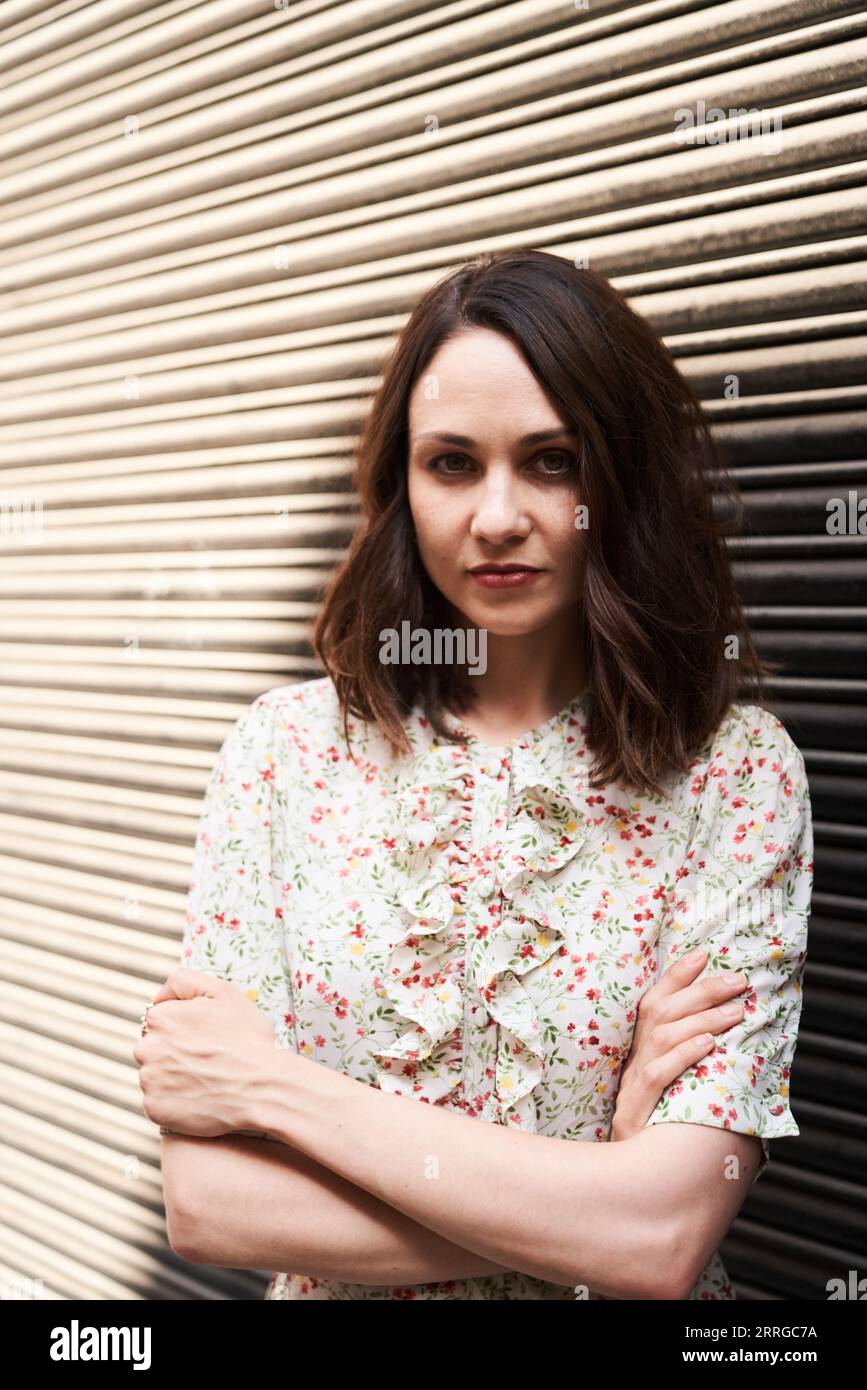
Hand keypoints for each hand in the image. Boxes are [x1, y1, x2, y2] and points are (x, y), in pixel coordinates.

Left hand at [133, 969, 281, 1137]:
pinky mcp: (155, 1109)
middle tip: (207, 1062)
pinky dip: (175, 1103)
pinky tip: (199, 1099)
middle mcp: (147, 1048)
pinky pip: (158, 1103)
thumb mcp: (223, 993)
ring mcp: (149, 1081)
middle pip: (154, 1049)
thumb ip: (184, 981)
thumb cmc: (247, 1039)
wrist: (263, 1088)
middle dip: (175, 1054)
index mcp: (161, 1018)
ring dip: (174, 1078)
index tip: (204, 1040)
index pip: (160, 1021)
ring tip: (206, 1081)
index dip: (184, 1029)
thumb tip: (158, 996)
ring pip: (156, 1076)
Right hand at [610, 949, 750, 1141]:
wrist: (627, 1181)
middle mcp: (634, 1063)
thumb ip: (687, 1061)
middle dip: (702, 991)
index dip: (676, 977)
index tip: (703, 954)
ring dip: (703, 1019)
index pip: (654, 1003)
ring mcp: (632, 1086)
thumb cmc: (658, 1134)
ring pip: (663, 1038)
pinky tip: (708, 1044)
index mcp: (640, 1054)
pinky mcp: (636, 1112)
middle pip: (662, 1013)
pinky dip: (684, 1055)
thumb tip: (727, 1034)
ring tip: (736, 1011)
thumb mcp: (671, 1092)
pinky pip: (658, 1075)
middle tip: (738, 981)